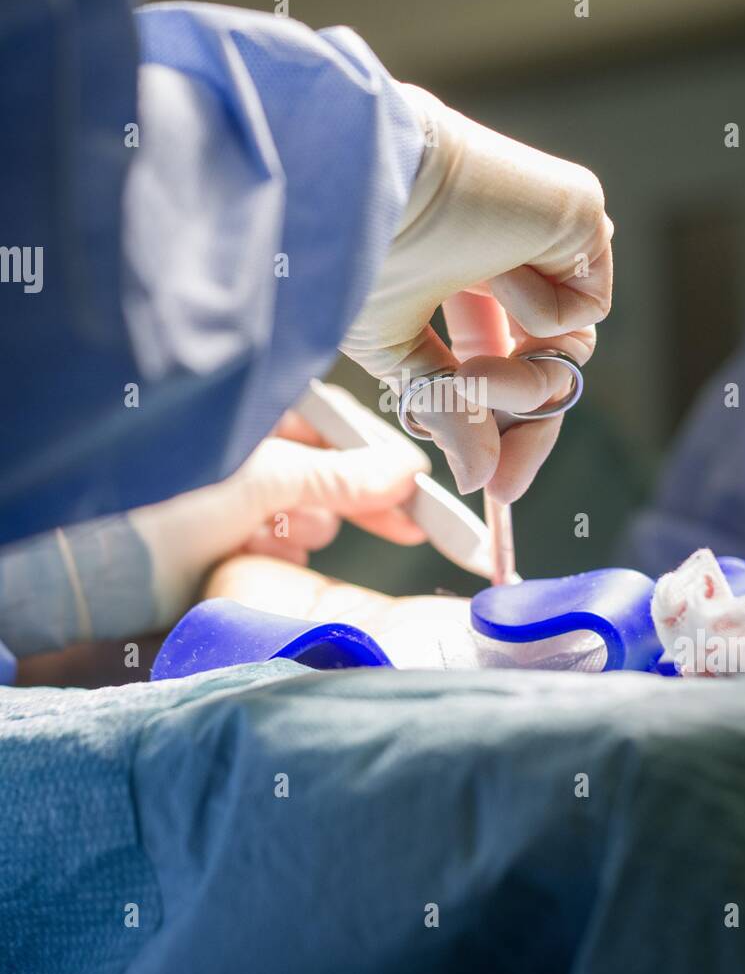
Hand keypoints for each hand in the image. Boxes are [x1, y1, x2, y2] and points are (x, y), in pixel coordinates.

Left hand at [129, 384, 429, 627]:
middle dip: (352, 500)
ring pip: (309, 517)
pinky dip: (278, 557)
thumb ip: (339, 475)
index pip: (338, 427)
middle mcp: (253, 449)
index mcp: (257, 413)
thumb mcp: (264, 475)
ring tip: (271, 534)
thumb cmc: (170, 494)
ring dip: (302, 530)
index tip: (419, 484)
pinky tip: (256, 555)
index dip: (380, 456)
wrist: (97, 561)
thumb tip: (406, 470)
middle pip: (331, 474)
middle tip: (408, 526)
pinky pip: (283, 551)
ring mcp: (242, 497)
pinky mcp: (232, 543)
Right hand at [341, 84, 612, 501]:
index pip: (501, 363)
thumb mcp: (394, 352)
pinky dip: (539, 317)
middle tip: (499, 479)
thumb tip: (479, 479)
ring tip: (471, 376)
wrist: (358, 183)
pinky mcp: (580, 215)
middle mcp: (509, 252)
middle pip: (546, 365)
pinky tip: (493, 277)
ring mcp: (546, 234)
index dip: (499, 425)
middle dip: (524, 427)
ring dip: (522, 385)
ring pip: (568, 350)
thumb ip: (447, 412)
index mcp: (461, 275)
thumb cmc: (353, 251)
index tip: (492, 484)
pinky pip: (583, 307)